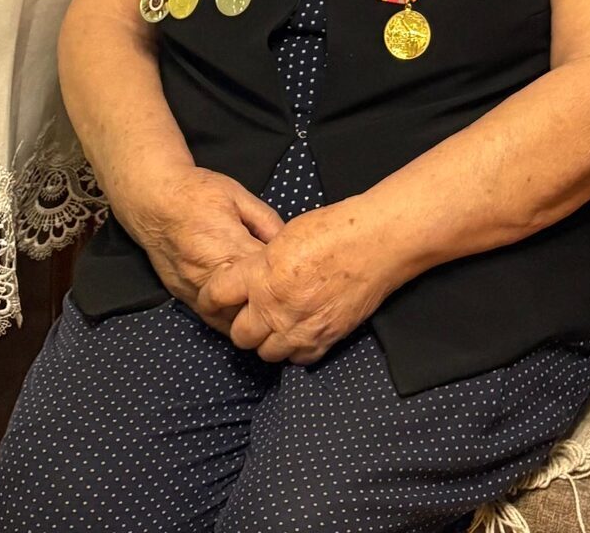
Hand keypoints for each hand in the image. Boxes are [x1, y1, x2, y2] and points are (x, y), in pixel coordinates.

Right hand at [127, 165, 282, 330]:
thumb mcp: (239, 196)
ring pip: (231, 321)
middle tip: (289, 302)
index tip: (299, 277)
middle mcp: (213, 275)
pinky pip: (210, 319)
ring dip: (249, 319)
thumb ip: (266, 220)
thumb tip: (288, 242)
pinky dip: (228, 320)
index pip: (268, 275)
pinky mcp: (182, 296)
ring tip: (268, 315)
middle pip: (251, 305)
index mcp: (232, 248)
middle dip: (271, 305)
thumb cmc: (197, 193)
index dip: (286, 278)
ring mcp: (196, 289)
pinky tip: (241, 316)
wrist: (153, 199)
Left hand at [225, 201, 394, 364]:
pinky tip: (300, 330)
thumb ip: (262, 263)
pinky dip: (295, 349)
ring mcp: (301, 328)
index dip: (212, 298)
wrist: (376, 243)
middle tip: (251, 312)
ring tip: (277, 323)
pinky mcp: (325, 340)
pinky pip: (297, 359)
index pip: (217, 296)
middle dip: (242, 324)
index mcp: (262, 276)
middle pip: (240, 335)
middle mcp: (276, 308)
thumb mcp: (285, 235)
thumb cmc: (335, 230)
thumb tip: (251, 277)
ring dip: (268, 340)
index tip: (215, 299)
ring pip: (266, 353)